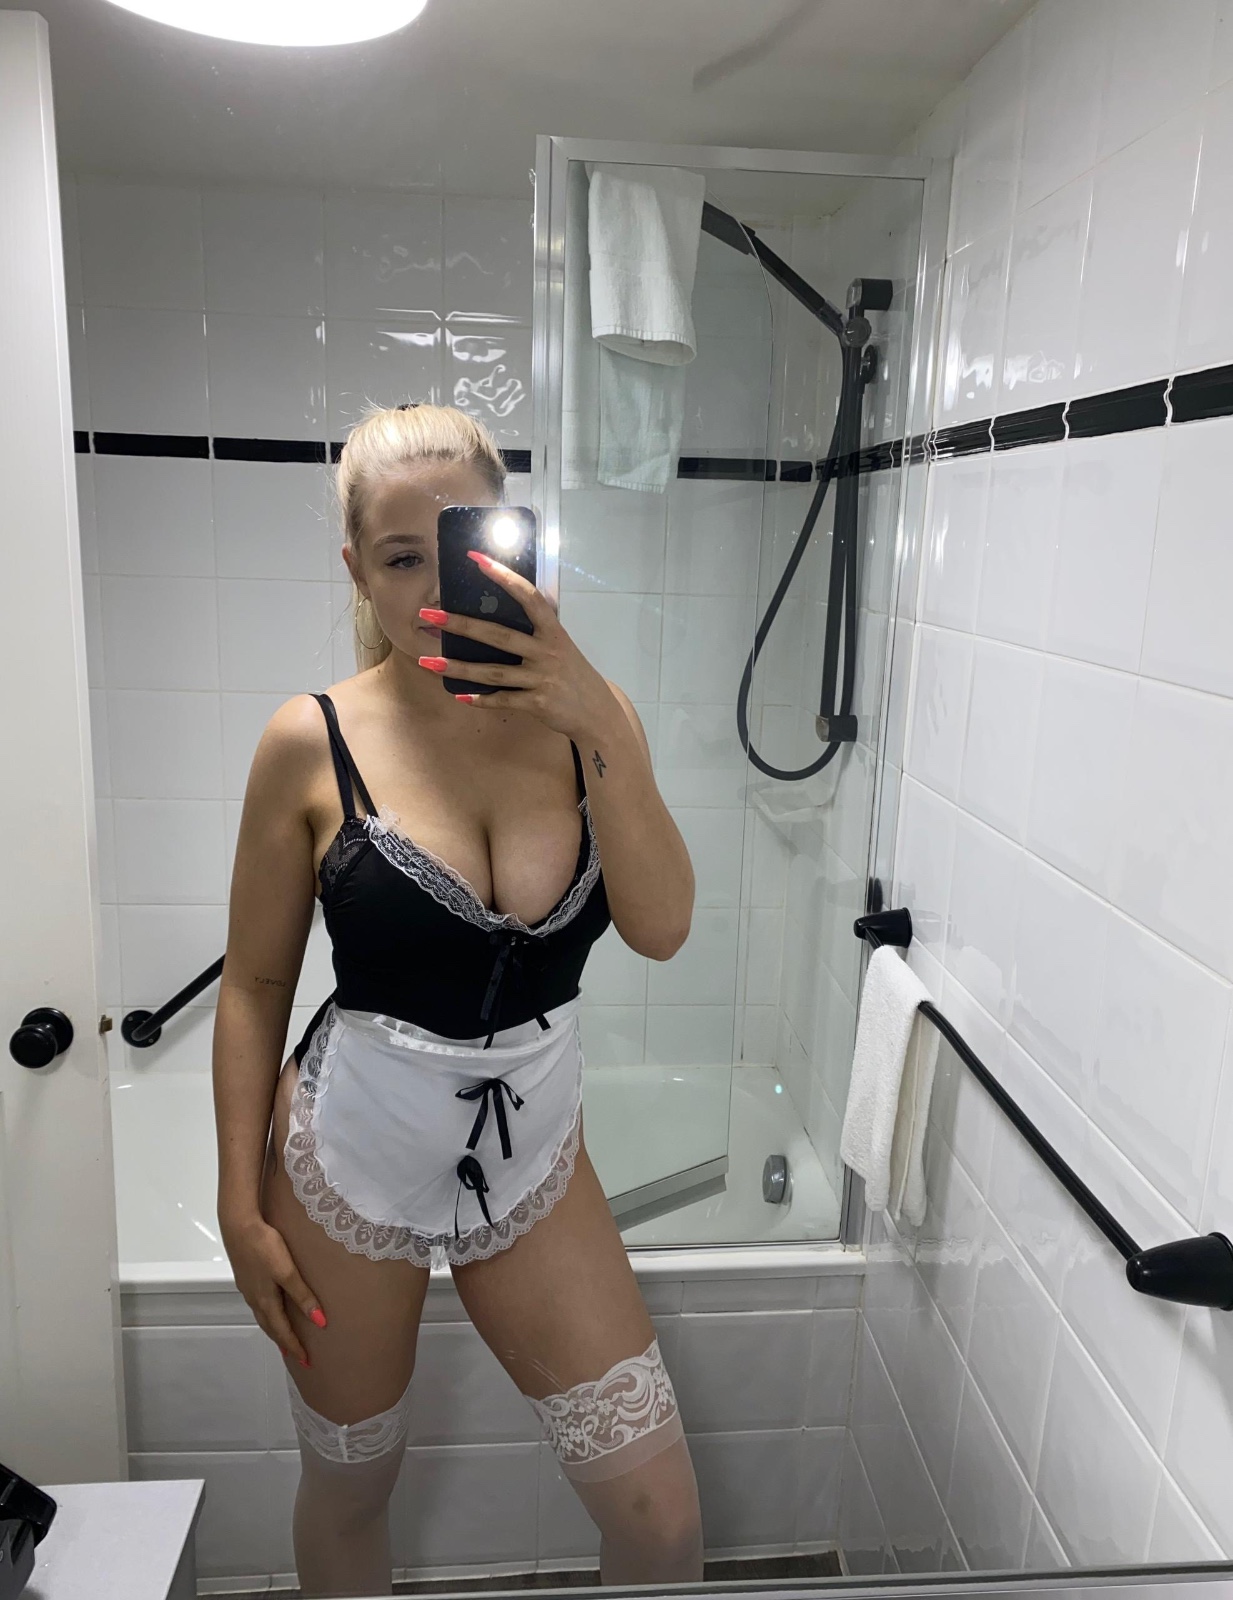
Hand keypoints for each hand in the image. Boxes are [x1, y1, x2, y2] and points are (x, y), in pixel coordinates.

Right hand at [221, 1213, 324, 1366]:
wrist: (238, 1225)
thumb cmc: (263, 1246)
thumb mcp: (287, 1272)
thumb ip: (302, 1295)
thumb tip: (319, 1321)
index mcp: (265, 1301)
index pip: (282, 1331)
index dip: (294, 1346)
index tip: (306, 1361)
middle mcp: (254, 1298)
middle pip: (270, 1327)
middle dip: (284, 1342)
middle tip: (297, 1355)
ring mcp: (248, 1288)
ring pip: (263, 1316)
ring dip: (275, 1329)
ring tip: (284, 1337)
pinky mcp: (247, 1276)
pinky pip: (259, 1304)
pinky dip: (268, 1314)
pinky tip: (272, 1307)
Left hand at [418, 551, 616, 740]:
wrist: (597, 712)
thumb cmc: (573, 675)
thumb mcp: (562, 645)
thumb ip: (540, 628)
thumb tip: (513, 604)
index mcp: (553, 631)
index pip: (528, 596)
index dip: (503, 576)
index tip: (477, 559)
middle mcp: (547, 652)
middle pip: (498, 636)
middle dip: (460, 625)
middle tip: (428, 615)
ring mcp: (541, 678)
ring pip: (492, 672)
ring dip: (457, 667)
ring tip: (428, 662)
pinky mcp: (537, 703)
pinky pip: (503, 700)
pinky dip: (481, 699)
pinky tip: (461, 697)